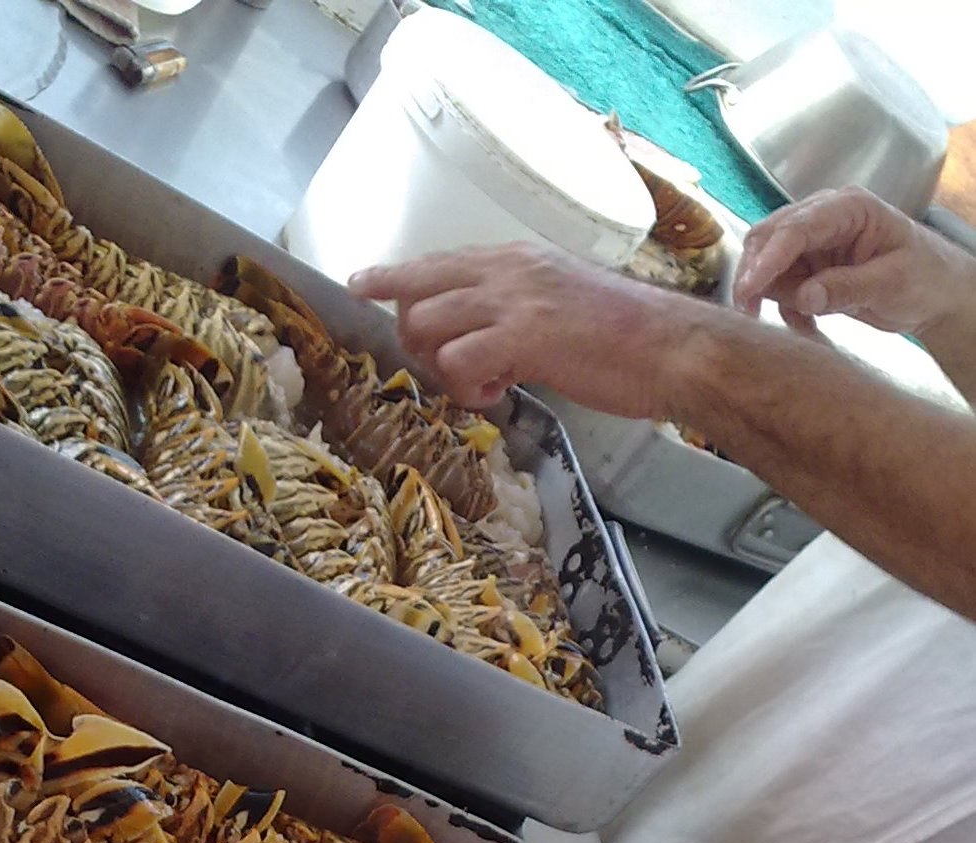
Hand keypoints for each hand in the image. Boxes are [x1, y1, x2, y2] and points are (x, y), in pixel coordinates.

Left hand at [348, 242, 695, 418]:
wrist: (672, 348)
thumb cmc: (626, 337)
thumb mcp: (561, 304)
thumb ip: (518, 312)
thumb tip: (489, 339)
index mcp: (516, 259)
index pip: (436, 262)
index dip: (393, 275)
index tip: (360, 282)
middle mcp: (507, 270)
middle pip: (418, 293)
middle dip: (416, 338)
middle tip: (448, 368)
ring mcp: (513, 300)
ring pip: (427, 325)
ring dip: (441, 367)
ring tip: (483, 384)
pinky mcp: (522, 336)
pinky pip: (457, 360)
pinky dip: (466, 388)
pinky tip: (497, 394)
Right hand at [733, 186, 968, 337]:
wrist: (936, 294)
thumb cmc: (926, 278)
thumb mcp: (892, 283)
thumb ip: (847, 288)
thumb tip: (803, 297)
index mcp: (849, 208)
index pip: (796, 229)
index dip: (767, 259)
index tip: (747, 291)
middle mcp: (825, 218)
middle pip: (769, 238)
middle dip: (754, 275)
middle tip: (749, 313)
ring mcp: (815, 243)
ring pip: (767, 263)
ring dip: (770, 296)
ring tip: (796, 324)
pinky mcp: (810, 267)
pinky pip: (780, 286)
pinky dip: (784, 309)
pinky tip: (806, 327)